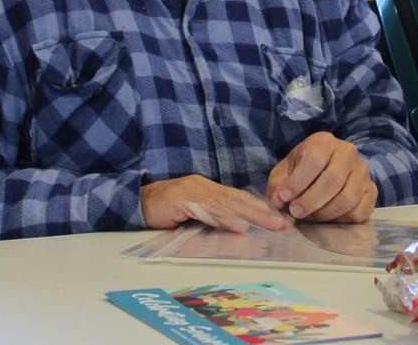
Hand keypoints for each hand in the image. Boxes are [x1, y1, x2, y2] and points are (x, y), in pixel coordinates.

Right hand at [142, 174, 290, 231]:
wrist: (134, 202)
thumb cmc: (163, 210)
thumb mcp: (191, 214)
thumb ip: (211, 218)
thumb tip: (236, 230)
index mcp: (209, 190)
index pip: (239, 198)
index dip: (260, 208)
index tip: (279, 219)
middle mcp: (205, 188)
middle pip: (239, 200)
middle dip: (263, 212)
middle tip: (283, 224)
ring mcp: (194, 192)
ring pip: (227, 205)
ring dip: (251, 216)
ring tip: (269, 225)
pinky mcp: (182, 200)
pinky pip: (207, 211)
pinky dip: (224, 219)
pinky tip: (239, 227)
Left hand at [266, 132, 377, 222]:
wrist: (328, 169)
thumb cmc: (303, 170)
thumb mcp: (285, 171)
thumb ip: (278, 185)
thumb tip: (278, 202)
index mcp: (324, 142)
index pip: (314, 160)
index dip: (297, 182)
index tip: (284, 197)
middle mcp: (348, 153)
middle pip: (333, 180)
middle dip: (311, 201)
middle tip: (295, 213)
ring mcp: (363, 172)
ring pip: (347, 198)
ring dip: (325, 213)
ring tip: (310, 217)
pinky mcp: (372, 191)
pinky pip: (359, 211)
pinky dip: (341, 219)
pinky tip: (329, 218)